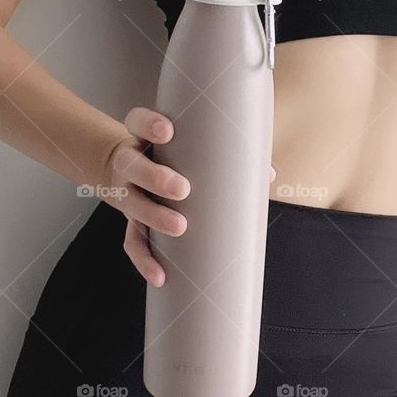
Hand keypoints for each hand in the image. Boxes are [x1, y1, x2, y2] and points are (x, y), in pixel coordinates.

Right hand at [105, 107, 276, 287]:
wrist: (130, 174)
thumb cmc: (175, 157)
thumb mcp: (191, 148)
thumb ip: (226, 155)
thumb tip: (268, 175)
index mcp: (144, 136)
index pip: (137, 121)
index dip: (149, 124)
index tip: (168, 132)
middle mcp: (130, 162)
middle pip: (131, 165)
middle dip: (155, 176)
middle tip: (182, 189)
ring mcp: (127, 192)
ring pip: (130, 203)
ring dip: (153, 216)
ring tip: (180, 227)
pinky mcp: (129, 220)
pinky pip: (131, 241)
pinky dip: (144, 259)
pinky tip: (160, 276)